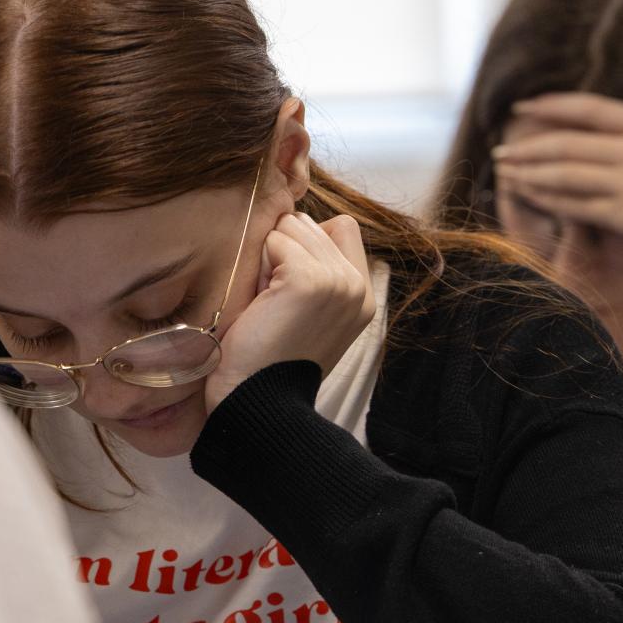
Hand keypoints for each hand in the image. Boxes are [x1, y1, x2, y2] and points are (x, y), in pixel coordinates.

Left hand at [204, 212, 375, 410]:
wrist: (259, 402)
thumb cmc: (268, 360)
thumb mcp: (308, 314)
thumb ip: (318, 272)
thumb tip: (293, 220)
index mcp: (364, 295)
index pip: (342, 228)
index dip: (307, 244)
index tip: (288, 287)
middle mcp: (359, 285)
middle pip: (312, 224)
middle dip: (283, 251)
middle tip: (273, 301)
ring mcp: (339, 281)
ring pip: (293, 227)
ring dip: (269, 256)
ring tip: (267, 300)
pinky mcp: (310, 280)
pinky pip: (274, 241)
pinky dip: (258, 265)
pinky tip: (260, 301)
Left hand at [493, 93, 622, 270]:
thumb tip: (594, 125)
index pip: (587, 108)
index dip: (550, 106)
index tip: (522, 107)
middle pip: (567, 143)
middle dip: (528, 145)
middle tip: (502, 149)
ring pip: (565, 174)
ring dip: (530, 173)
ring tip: (506, 172)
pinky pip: (577, 204)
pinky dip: (549, 198)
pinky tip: (530, 195)